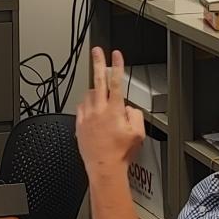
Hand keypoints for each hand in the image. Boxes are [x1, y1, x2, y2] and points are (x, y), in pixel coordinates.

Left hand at [76, 47, 144, 176]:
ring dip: (95, 91)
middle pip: (98, 81)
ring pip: (89, 95)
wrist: (103, 167)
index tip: (116, 55)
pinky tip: (92, 109)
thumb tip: (129, 109)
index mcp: (114, 110)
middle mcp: (99, 110)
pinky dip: (87, 104)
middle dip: (98, 63)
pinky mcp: (79, 125)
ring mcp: (87, 117)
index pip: (116, 82)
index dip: (116, 66)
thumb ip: (135, 115)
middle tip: (96, 51)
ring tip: (101, 96)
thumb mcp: (138, 134)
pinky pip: (82, 108)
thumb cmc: (120, 153)